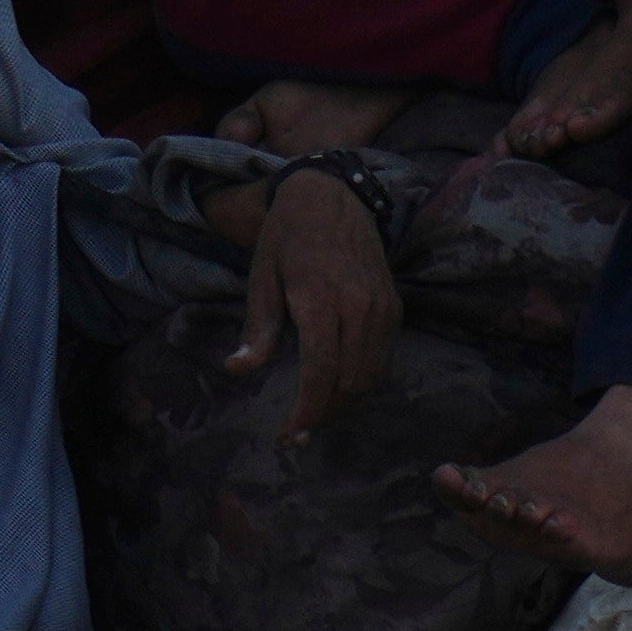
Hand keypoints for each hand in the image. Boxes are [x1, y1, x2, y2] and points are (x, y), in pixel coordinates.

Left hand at [227, 167, 397, 445]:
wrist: (332, 195)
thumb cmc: (287, 237)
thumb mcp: (262, 277)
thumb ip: (256, 329)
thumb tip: (237, 371)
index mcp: (320, 300)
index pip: (321, 374)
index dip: (306, 412)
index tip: (287, 435)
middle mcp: (358, 308)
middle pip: (349, 383)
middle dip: (323, 415)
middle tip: (296, 431)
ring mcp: (382, 308)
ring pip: (371, 377)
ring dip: (344, 403)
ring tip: (316, 414)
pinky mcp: (394, 307)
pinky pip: (383, 358)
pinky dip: (363, 381)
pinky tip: (339, 386)